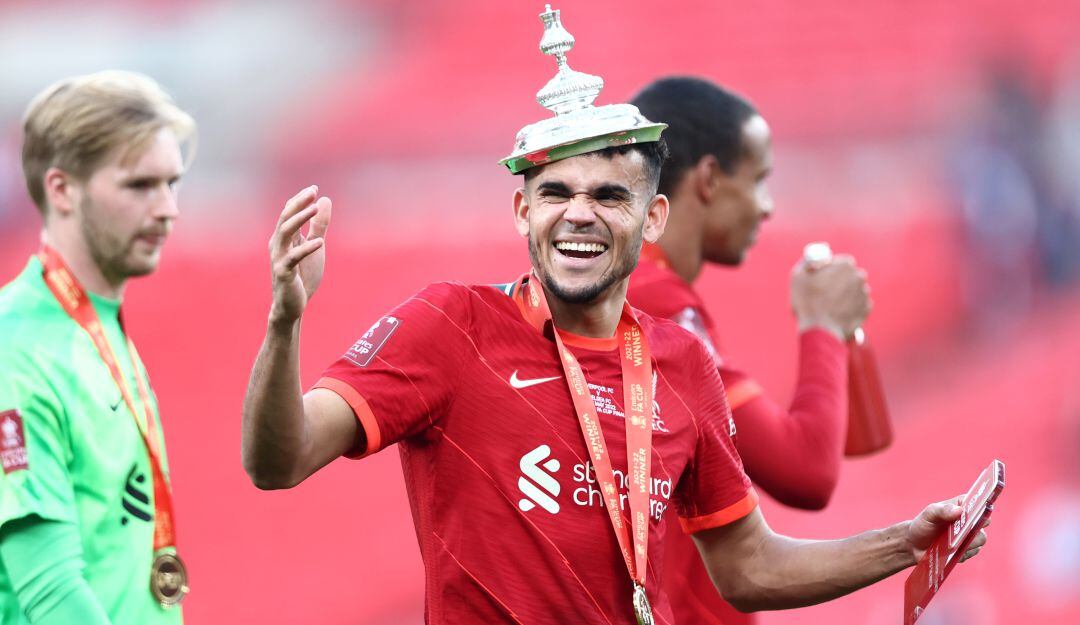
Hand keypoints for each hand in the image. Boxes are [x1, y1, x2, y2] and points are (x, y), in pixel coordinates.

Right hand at [268, 185, 331, 324]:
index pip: (288, 213)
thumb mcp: (314, 247)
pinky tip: (319, 242)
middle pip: (285, 218)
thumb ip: (319, 226)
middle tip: (313, 192)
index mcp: (284, 238)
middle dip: (298, 203)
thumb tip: (325, 200)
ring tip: (314, 208)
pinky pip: (293, 257)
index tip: (314, 188)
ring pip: (285, 232)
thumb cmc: (302, 276)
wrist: (293, 306)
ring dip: (299, 219)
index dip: (299, 200)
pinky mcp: (284, 273)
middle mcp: (278, 245)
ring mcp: (279, 258)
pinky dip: (306, 248)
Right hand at [790, 254, 871, 339]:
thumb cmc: (807, 303)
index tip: (821, 279)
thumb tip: (816, 257)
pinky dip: (848, 307)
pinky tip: (836, 314)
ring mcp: (864, 294)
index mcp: (845, 265)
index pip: (840, 262)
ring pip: (853, 290)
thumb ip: (808, 262)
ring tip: (829, 306)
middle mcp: (859, 276)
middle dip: (839, 281)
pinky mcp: (866, 309)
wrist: (820, 331)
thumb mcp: (798, 276)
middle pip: (848, 275)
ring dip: (843, 295)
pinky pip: (856, 304)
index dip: (830, 270)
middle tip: (824, 293)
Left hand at [906, 497, 989, 564]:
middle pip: (983, 522)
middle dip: (973, 528)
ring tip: (948, 543)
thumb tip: (959, 510)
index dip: (979, 506)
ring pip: (979, 539)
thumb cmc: (923, 525)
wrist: (915, 545)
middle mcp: (969, 520)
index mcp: (961, 506)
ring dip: (966, 542)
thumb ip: (942, 510)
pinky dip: (961, 552)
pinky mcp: (968, 550)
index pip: (978, 502)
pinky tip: (949, 551)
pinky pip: (972, 552)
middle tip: (958, 532)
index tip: (973, 513)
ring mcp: (970, 536)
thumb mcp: (929, 514)